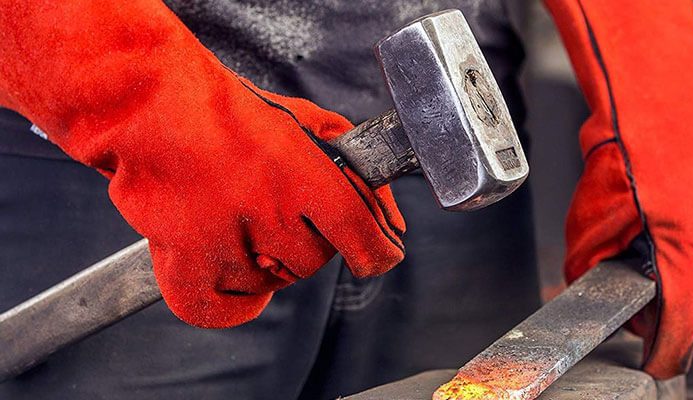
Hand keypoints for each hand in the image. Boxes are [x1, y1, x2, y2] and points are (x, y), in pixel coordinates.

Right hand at [0, 0, 404, 327]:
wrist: (148, 106)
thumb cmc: (227, 111)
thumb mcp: (305, 121)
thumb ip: (354, 167)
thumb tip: (392, 220)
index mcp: (299, 171)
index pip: (360, 233)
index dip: (379, 252)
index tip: (381, 254)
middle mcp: (264, 209)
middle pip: (313, 261)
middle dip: (307, 241)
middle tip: (282, 211)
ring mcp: (222, 239)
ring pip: (270, 282)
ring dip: (265, 260)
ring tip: (240, 217)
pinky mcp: (182, 260)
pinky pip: (222, 309)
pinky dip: (234, 301)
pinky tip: (235, 272)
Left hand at [546, 0, 692, 377]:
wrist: (656, 108)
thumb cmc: (620, 158)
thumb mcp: (589, 223)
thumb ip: (594, 271)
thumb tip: (603, 300)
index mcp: (684, 243)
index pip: (684, 317)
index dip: (670, 349)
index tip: (659, 364)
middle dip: (682, 319)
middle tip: (654, 319)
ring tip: (672, 279)